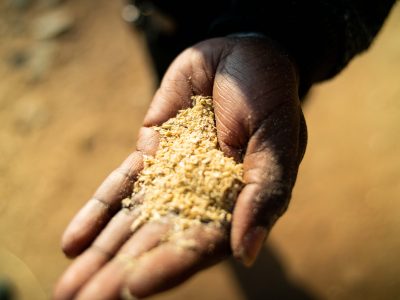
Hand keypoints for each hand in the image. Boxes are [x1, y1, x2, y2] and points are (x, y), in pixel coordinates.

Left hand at [54, 36, 306, 298]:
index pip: (200, 243)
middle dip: (120, 271)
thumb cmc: (270, 96)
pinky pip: (121, 184)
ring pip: (132, 219)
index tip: (132, 287)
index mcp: (235, 203)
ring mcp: (172, 176)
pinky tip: (73, 242)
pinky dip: (98, 211)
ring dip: (101, 252)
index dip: (169, 264)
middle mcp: (200, 198)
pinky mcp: (151, 152)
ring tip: (67, 287)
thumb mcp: (277, 140)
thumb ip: (265, 192)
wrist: (242, 55)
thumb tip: (247, 252)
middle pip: (157, 240)